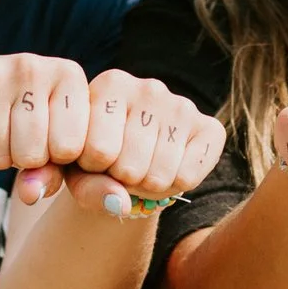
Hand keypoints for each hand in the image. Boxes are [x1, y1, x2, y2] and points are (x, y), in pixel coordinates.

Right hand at [0, 55, 92, 178]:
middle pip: (32, 154)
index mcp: (68, 75)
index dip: (55, 160)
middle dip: (22, 161)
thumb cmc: (20, 125)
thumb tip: (31, 196)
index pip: (70, 148)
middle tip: (17, 140)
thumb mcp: (49, 144)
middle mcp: (32, 65)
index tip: (50, 143)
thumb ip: (52, 175)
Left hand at [49, 71, 223, 215]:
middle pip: (129, 167)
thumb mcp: (76, 170)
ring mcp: (182, 106)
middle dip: (121, 180)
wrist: (133, 155)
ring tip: (142, 168)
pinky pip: (188, 178)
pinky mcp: (210, 128)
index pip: (98, 150)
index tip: (94, 156)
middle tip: (122, 166)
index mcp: (111, 84)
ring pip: (158, 177)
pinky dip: (174, 186)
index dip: (93, 169)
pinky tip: (167, 168)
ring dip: (147, 187)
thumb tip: (119, 204)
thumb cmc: (96, 158)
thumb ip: (85, 188)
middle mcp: (150, 87)